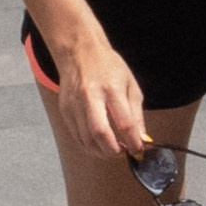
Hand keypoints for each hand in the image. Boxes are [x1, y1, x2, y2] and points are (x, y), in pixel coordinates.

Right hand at [50, 37, 150, 161]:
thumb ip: (136, 114)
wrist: (79, 53)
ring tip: (113, 149)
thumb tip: (141, 139)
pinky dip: (89, 145)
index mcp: (111, 88)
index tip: (139, 148)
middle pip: (100, 134)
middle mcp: (90, 97)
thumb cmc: (108, 67)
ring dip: (101, 151)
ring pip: (86, 139)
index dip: (133, 141)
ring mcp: (74, 105)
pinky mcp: (65, 110)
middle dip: (113, 151)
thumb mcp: (130, 85)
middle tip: (123, 153)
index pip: (124, 123)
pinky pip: (77, 136)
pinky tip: (99, 143)